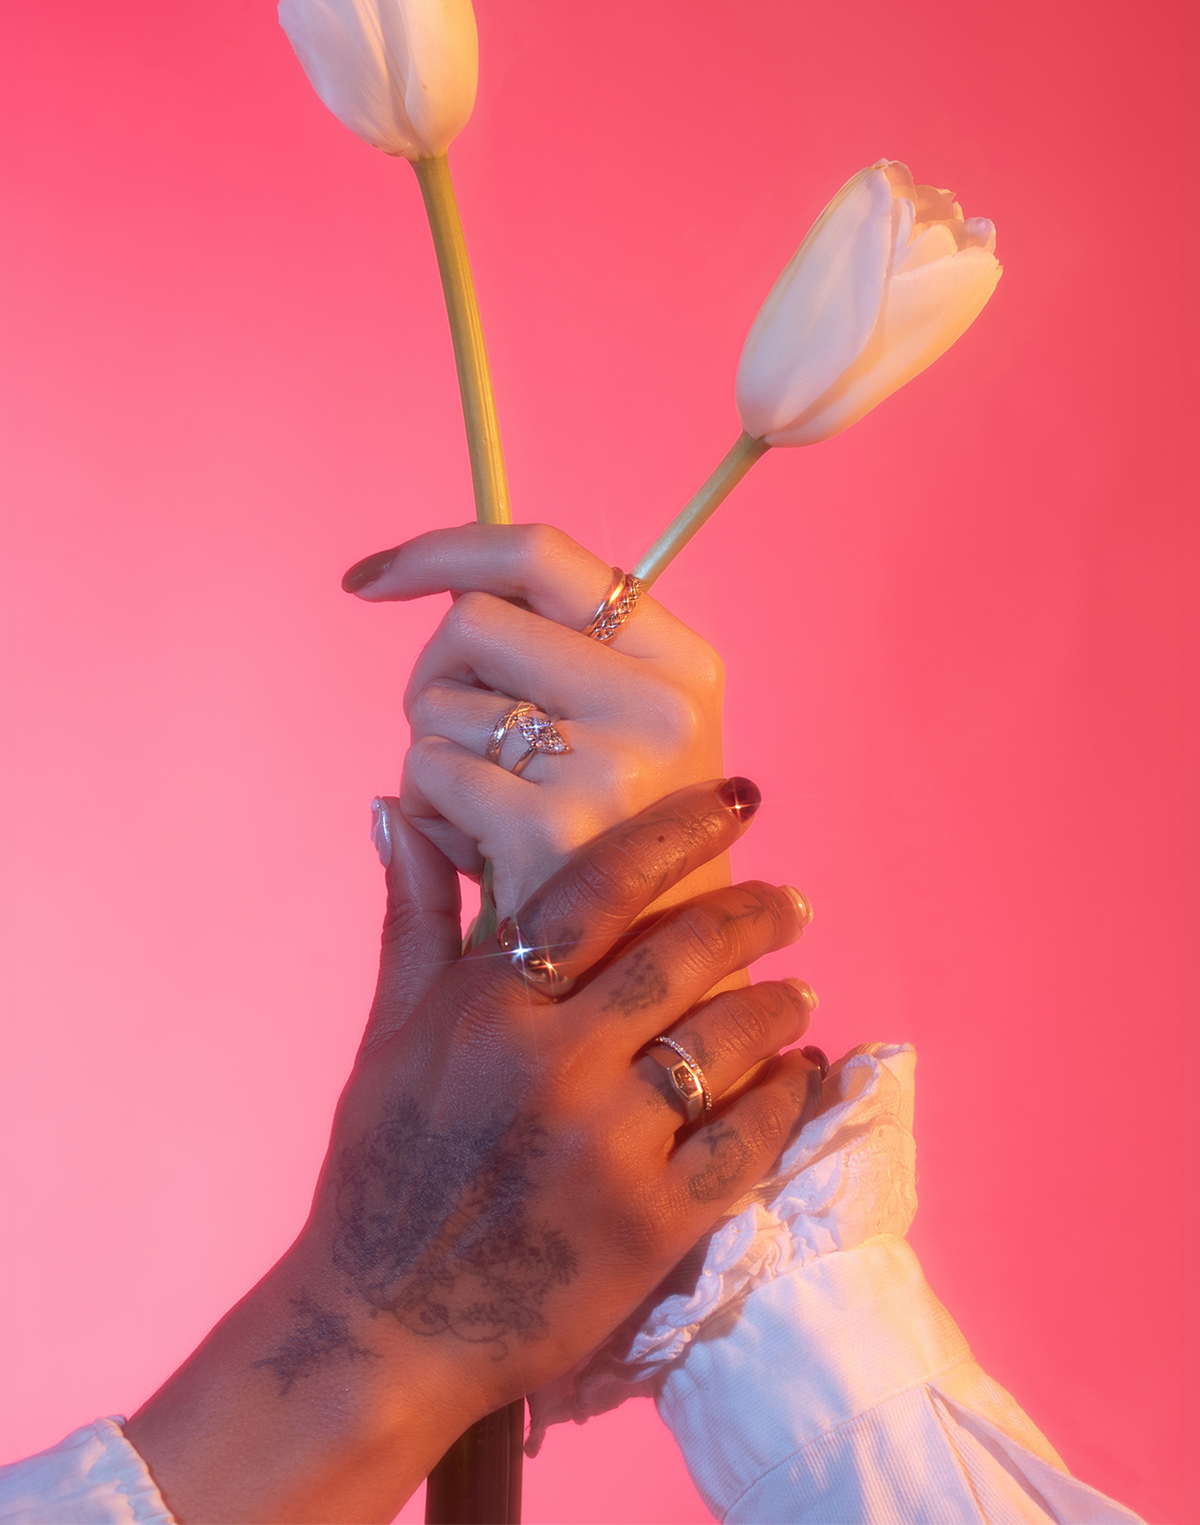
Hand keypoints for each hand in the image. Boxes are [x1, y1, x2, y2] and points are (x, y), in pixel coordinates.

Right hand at [126, 783, 815, 1524]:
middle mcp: (554, 1062)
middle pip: (685, 953)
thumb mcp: (388, 1034)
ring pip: (726, 1040)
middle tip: (791, 901)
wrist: (381, 1331)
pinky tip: (802, 1073)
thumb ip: (417, 915)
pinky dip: (786, 1098)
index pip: (605, 885)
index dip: (680, 830)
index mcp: (490, 1004)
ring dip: (778, 1005)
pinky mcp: (652, 1225)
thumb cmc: (379, 1174)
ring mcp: (609, 1145)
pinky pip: (747, 1141)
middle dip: (754, 913)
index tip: (738, 799)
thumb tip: (406, 810)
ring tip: (799, 991)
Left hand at [344, 522, 728, 916]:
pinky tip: (475, 855)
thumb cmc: (614, 845)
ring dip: (431, 758)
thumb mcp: (626, 730)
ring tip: (487, 817)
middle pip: (470, 620)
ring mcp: (613, 763)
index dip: (441, 551)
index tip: (372, 578)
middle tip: (462, 743)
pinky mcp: (555, 827)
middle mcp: (658, 700)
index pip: (539, 551)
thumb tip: (421, 577)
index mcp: (679, 659)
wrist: (655, 986)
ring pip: (437, 702)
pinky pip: (427, 773)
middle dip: (434, 676)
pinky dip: (425, 813)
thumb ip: (552, 649)